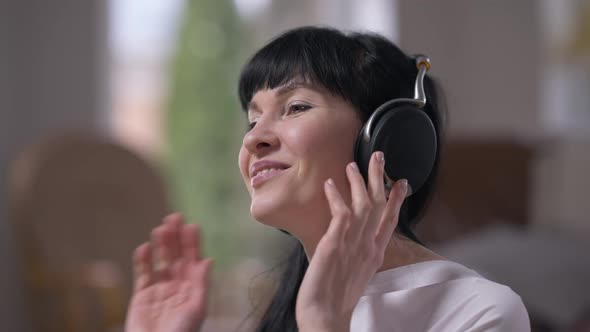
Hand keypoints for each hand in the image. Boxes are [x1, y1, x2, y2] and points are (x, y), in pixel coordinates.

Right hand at [125, 213, 212, 331]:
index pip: (194, 260)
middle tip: (174, 217)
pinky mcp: (142, 296)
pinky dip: (142, 261)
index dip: (192, 243)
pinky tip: (144, 247)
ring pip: (161, 261)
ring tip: (161, 228)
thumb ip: (202, 283)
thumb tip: (209, 260)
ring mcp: (159, 290)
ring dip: (161, 245)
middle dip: (176, 238)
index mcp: (193, 288)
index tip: (191, 225)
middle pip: (177, 256)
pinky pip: (142, 274)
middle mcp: (177, 286)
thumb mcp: (197, 308)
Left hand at [295, 151, 407, 331]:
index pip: (390, 221)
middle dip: (380, 178)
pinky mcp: (335, 242)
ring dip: (358, 181)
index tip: (401, 182)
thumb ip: (359, 255)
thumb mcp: (356, 274)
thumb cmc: (337, 298)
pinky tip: (330, 184)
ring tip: (352, 164)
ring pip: (363, 204)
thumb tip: (355, 243)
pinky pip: (340, 212)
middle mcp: (368, 246)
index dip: (396, 200)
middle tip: (379, 157)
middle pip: (379, 205)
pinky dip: (336, 196)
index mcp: (375, 254)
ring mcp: (353, 243)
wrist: (327, 316)